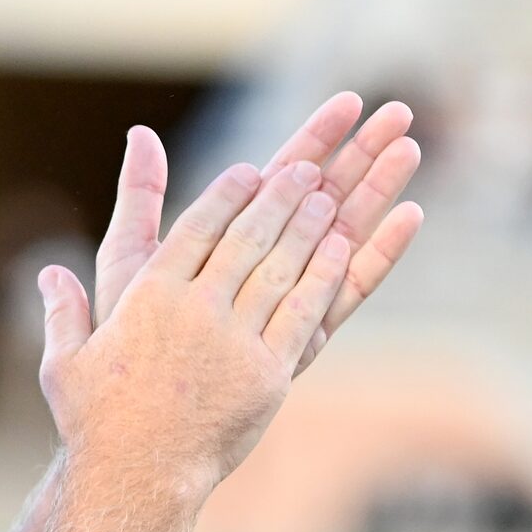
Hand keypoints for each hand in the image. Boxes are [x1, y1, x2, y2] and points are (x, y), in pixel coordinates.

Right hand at [39, 161, 350, 501]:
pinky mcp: (268, 374)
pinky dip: (322, 278)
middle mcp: (196, 309)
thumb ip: (62, 310)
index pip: (196, 228)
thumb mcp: (64, 361)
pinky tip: (338, 252)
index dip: (227, 194)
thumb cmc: (94, 423)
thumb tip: (48, 272)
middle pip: (246, 237)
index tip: (249, 171)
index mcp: (148, 296)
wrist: (137, 477)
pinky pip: (302, 314)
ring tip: (328, 198)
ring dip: (307, 228)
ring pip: (280, 268)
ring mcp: (235, 340)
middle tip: (306, 168)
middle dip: (279, 197)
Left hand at [92, 92, 422, 370]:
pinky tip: (410, 216)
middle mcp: (261, 271)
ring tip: (410, 145)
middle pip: (318, 199)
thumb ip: (141, 200)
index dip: (312, 138)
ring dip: (376, 191)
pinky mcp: (300, 342)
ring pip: (341, 235)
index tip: (348, 101)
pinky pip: (345, 292)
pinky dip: (377, 255)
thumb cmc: (121, 346)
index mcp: (225, 244)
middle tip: (400, 111)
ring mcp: (284, 304)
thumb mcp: (126, 262)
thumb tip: (141, 133)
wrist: (135, 430)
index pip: (275, 178)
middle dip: (357, 154)